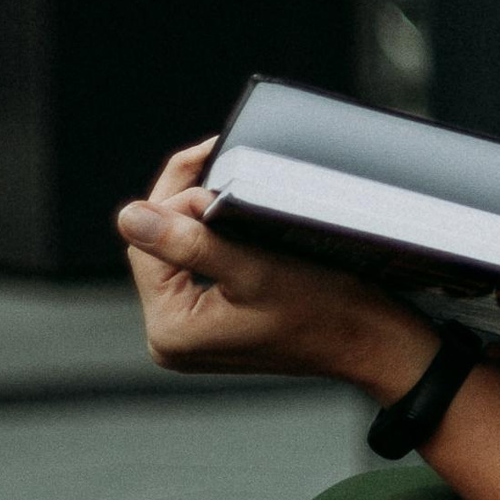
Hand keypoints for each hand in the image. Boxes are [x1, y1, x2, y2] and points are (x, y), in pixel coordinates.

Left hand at [118, 136, 437, 395]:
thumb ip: (188, 241)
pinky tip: (233, 218)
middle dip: (185, 206)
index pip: (147, 247)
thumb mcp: (254, 268)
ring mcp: (189, 335)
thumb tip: (128, 216)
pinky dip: (213, 241)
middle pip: (158, 250)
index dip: (175, 204)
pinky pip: (196, 271)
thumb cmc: (326, 308)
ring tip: (228, 186)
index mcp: (170, 331)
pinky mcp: (212, 326)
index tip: (213, 171)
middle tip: (215, 159)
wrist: (371, 340)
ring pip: (177, 255)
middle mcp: (170, 339)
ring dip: (200, 219)